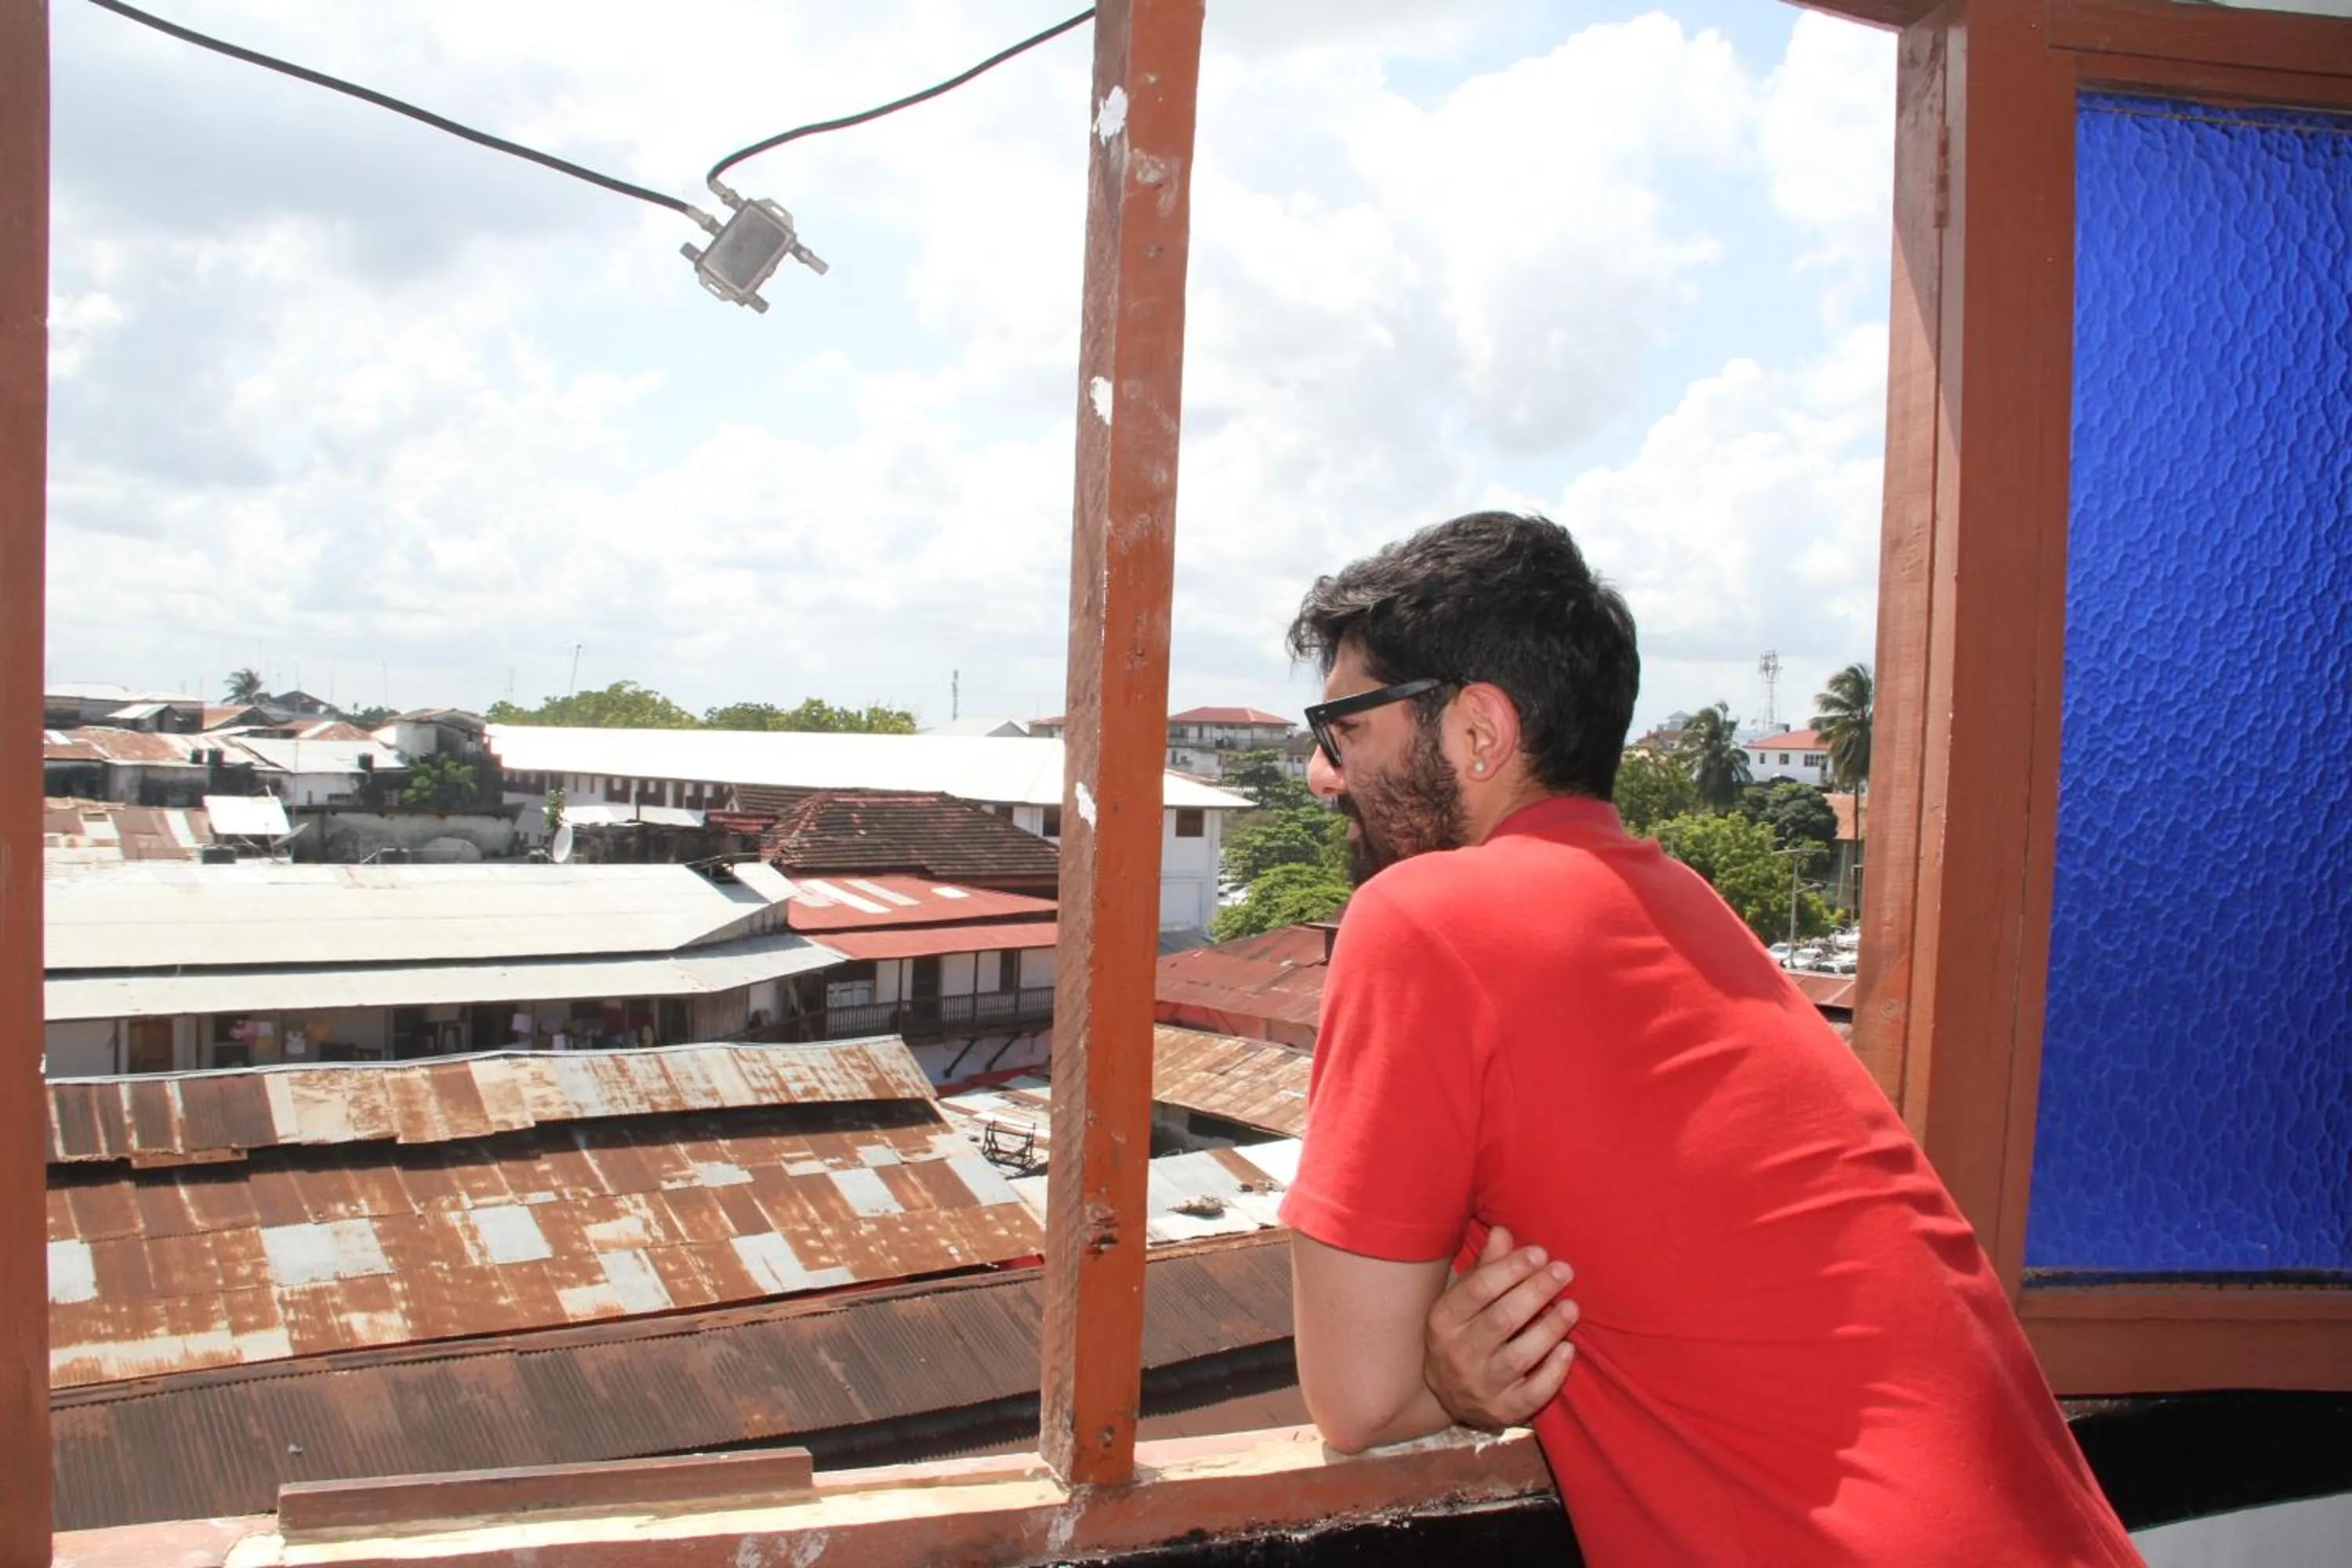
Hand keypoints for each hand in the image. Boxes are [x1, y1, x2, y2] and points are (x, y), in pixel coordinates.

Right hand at [1423, 1224, 1579, 1431]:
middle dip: (1537, 1291)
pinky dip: (1554, 1372)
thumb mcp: (1463, 1300)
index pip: (1479, 1289)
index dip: (1512, 1269)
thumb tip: (1503, 1232)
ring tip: (1573, 1307)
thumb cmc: (1462, 1333)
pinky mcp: (1503, 1411)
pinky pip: (1533, 1393)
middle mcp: (1457, 1354)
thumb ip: (1486, 1267)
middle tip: (1564, 1271)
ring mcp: (1480, 1385)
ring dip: (1550, 1329)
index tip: (1541, 1253)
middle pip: (1502, 1319)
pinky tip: (1568, 1349)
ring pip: (1520, 1356)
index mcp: (1443, 1320)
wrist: (1446, 1395)